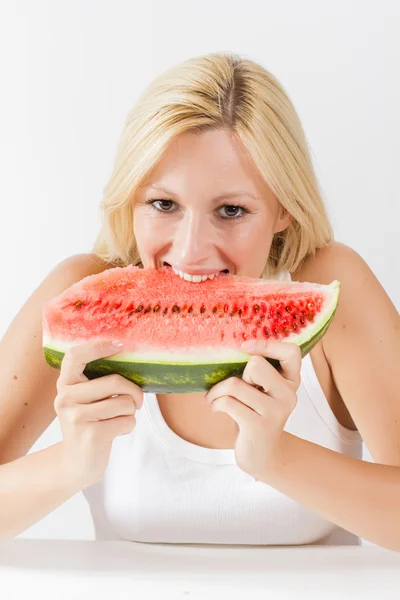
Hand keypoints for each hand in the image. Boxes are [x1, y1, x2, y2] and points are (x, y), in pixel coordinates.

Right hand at [54, 340, 142, 488]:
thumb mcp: (85, 400)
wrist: (77, 463)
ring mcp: (76, 417)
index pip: (75, 356)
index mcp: (65, 384)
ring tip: (119, 418)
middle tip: (136, 400)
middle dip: (134, 392)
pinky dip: (129, 426)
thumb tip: (128, 357)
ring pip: (125, 402)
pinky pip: (127, 421)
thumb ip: (97, 381)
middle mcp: (65, 398)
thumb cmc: (91, 423)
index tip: (119, 344)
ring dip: (131, 412)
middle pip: (115, 381)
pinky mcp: (91, 435)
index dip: (98, 346)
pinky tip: (115, 432)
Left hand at [204, 339, 300, 480]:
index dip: (267, 344)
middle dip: (237, 374)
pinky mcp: (258, 426)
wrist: (262, 455)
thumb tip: (230, 348)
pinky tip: (216, 408)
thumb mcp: (263, 391)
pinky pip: (228, 402)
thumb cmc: (256, 414)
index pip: (291, 352)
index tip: (244, 347)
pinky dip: (215, 403)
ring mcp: (275, 411)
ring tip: (214, 398)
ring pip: (236, 384)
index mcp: (291, 381)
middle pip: (256, 364)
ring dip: (217, 391)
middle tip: (233, 388)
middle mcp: (289, 395)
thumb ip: (259, 372)